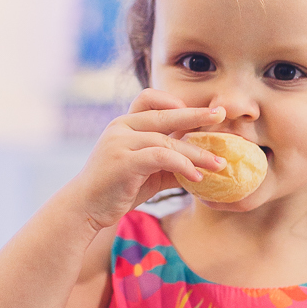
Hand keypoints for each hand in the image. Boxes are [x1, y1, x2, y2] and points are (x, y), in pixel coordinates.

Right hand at [66, 90, 228, 230]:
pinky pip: (160, 157)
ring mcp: (120, 142)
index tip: (197, 111)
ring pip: (167, 140)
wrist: (85, 208)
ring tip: (218, 163)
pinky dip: (182, 165)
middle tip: (221, 114)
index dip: (173, 101)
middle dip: (196, 114)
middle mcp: (120, 127)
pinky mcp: (123, 161)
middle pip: (164, 114)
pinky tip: (196, 177)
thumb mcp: (147, 172)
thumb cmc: (116, 190)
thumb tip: (200, 165)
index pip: (149, 99)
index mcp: (124, 124)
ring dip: (196, 152)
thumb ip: (169, 163)